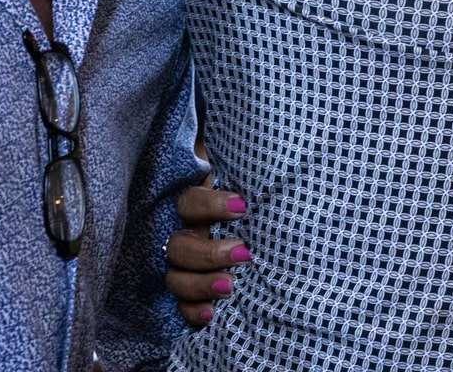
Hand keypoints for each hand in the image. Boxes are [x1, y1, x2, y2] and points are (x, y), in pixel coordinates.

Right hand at [164, 182, 250, 326]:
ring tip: (230, 286)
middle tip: (244, 253)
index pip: (191, 202)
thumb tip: (276, 136)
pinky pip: (180, 308)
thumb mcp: (249, 184)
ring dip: (202, 283)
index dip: (212, 205)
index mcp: (197, 205)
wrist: (257, 229)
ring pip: (175, 277)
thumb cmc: (254, 204)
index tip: (243, 207)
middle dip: (209, 252)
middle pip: (179, 246)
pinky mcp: (190, 295)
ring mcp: (183, 266)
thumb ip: (251, 171)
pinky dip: (193, 313)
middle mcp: (185, 235)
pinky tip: (211, 315)